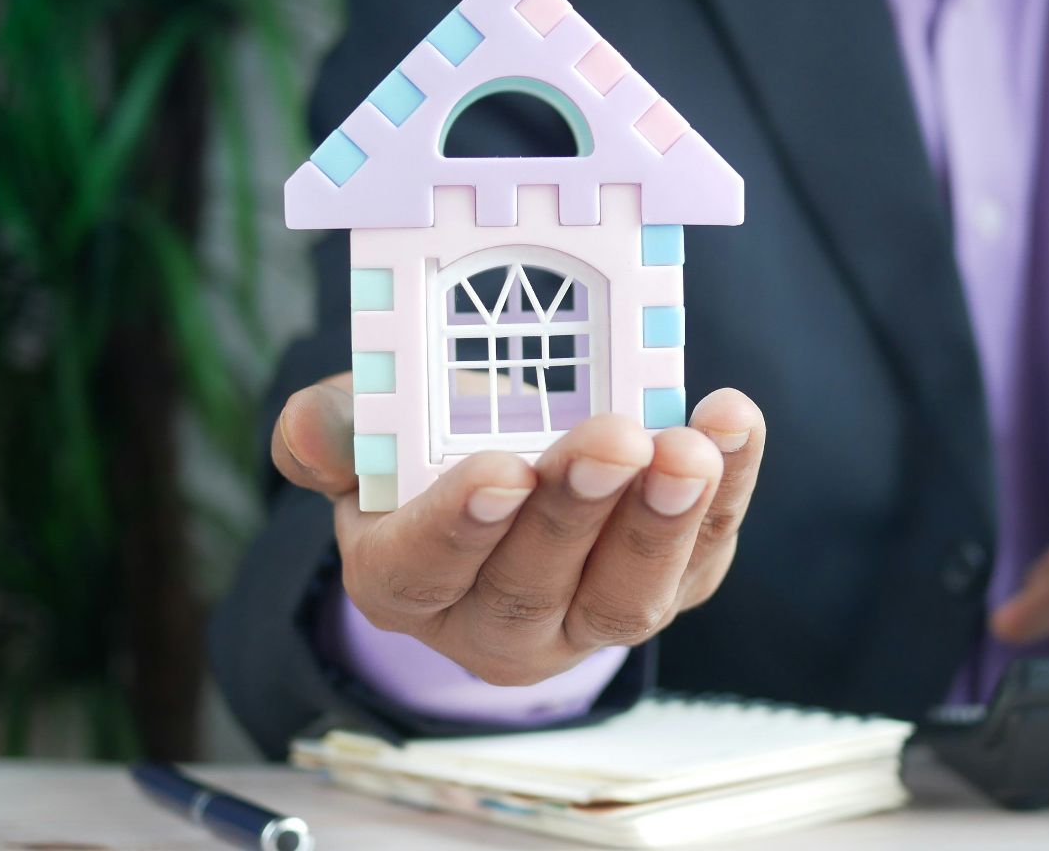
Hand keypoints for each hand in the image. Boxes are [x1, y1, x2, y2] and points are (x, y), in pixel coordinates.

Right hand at [274, 372, 765, 685]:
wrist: (506, 467)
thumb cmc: (427, 449)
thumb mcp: (366, 431)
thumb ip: (333, 429)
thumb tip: (315, 426)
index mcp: (404, 581)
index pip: (424, 568)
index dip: (462, 524)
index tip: (503, 470)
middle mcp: (494, 622)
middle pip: (532, 585)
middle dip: (577, 512)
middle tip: (614, 440)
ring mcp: (587, 617)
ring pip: (625, 596)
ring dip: (663, 521)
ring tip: (688, 449)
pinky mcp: (668, 588)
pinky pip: (702, 555)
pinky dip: (727, 492)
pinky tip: (733, 426)